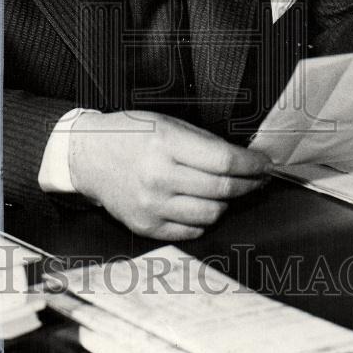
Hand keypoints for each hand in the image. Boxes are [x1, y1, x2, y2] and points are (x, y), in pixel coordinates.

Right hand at [68, 110, 270, 239]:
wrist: (88, 155)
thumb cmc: (129, 134)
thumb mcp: (166, 123)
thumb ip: (203, 141)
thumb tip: (243, 158)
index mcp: (165, 144)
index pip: (224, 160)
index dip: (251, 164)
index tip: (264, 164)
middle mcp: (158, 177)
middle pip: (222, 189)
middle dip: (248, 184)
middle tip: (258, 178)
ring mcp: (151, 205)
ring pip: (211, 214)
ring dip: (226, 202)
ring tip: (226, 190)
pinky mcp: (146, 225)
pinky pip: (190, 229)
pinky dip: (203, 218)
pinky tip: (201, 203)